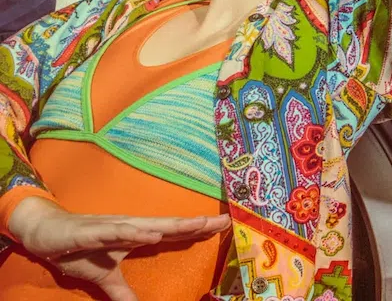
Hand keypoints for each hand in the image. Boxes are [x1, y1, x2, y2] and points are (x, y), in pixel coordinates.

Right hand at [7, 197, 230, 300]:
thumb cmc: (78, 251)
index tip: (225, 225)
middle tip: (223, 221)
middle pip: (169, 225)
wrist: (45, 235)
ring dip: (171, 225)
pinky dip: (132, 233)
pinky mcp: (91, 232)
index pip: (173, 232)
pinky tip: (148, 233)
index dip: (198, 229)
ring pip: (146, 226)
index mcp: (136, 235)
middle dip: (196, 223)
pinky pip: (114, 232)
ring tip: (197, 224)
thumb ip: (123, 292)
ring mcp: (112, 227)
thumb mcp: (105, 277)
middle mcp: (130, 228)